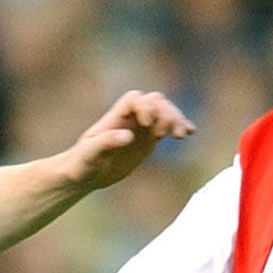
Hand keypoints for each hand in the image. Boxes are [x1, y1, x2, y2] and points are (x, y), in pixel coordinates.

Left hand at [65, 91, 194, 192]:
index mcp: (115, 117)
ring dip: (176, 119)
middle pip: (155, 102)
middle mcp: (130, 118)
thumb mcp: (89, 154)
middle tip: (171, 132)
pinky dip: (179, 127)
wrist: (84, 174)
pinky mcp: (148, 139)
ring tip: (182, 135)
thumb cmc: (81, 163)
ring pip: (164, 112)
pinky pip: (167, 127)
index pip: (134, 99)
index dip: (144, 107)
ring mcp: (141, 127)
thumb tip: (128, 136)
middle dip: (166, 112)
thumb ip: (106, 142)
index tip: (147, 124)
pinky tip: (190, 132)